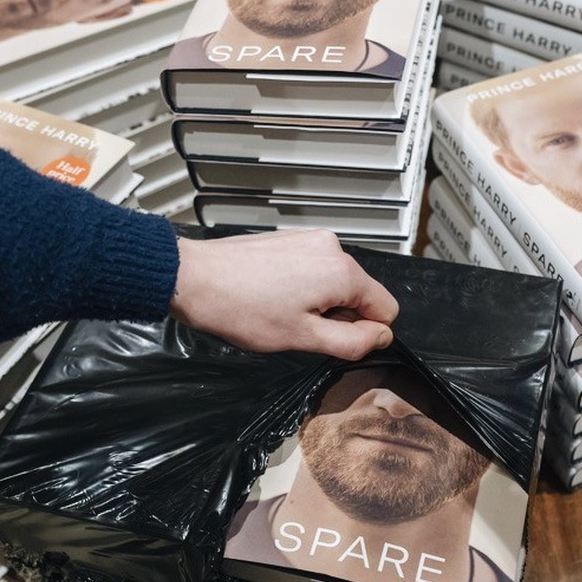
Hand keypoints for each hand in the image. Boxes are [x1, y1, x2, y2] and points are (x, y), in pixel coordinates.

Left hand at [170, 230, 398, 359]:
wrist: (194, 278)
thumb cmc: (240, 308)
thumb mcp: (303, 338)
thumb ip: (352, 342)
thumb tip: (382, 337)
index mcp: (342, 272)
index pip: (387, 309)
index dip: (365, 333)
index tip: (330, 338)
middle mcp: (332, 248)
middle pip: (361, 294)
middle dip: (339, 317)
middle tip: (298, 327)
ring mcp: (310, 239)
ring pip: (336, 283)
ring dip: (318, 303)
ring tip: (281, 310)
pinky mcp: (291, 239)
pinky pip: (315, 269)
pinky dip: (302, 287)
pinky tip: (273, 296)